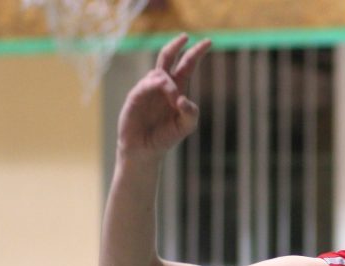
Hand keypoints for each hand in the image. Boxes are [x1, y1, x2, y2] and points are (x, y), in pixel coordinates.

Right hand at [117, 34, 210, 161]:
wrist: (145, 150)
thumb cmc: (166, 137)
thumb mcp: (186, 127)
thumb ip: (191, 114)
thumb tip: (183, 99)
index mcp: (176, 90)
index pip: (186, 65)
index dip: (196, 53)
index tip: (208, 42)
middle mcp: (161, 86)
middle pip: (168, 58)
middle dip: (176, 46)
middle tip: (186, 36)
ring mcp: (147, 89)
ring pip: (159, 74)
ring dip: (171, 84)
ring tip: (176, 103)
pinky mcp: (135, 96)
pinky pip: (147, 84)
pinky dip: (160, 87)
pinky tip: (169, 96)